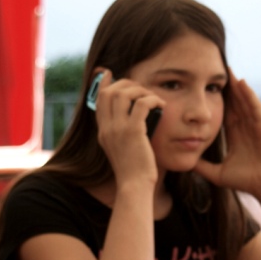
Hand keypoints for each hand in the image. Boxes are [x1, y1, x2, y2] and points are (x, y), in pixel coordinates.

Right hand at [91, 69, 160, 187]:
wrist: (134, 186)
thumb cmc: (134, 171)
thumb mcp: (121, 150)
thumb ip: (122, 133)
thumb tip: (135, 116)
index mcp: (103, 132)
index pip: (98, 100)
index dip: (104, 84)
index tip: (108, 73)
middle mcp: (107, 128)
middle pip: (109, 92)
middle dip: (126, 84)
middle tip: (142, 89)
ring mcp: (118, 129)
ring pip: (124, 93)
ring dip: (141, 90)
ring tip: (153, 98)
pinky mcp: (133, 131)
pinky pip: (142, 104)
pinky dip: (153, 100)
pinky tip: (162, 105)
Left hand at [193, 71, 260, 197]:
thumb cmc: (245, 180)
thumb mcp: (217, 173)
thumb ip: (201, 167)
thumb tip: (184, 165)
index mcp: (235, 134)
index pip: (224, 112)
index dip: (217, 99)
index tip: (206, 87)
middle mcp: (245, 127)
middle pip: (234, 102)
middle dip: (227, 87)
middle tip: (217, 70)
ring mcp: (256, 125)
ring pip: (244, 101)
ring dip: (237, 86)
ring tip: (229, 70)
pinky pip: (255, 107)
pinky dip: (249, 95)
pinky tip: (242, 83)